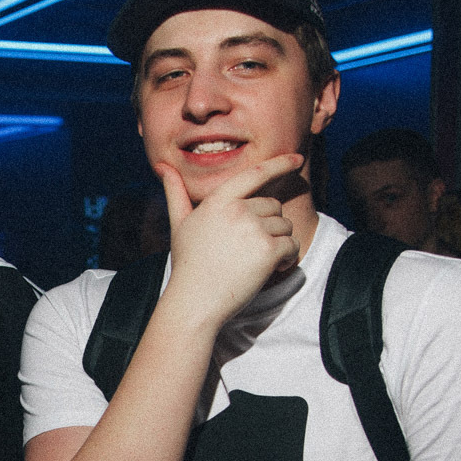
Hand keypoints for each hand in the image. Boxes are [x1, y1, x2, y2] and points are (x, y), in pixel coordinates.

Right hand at [156, 154, 303, 330]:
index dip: (279, 163)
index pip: (255, 173)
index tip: (297, 158)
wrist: (194, 302)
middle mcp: (237, 210)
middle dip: (268, 226)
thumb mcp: (179, 224)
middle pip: (273, 206)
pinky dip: (288, 258)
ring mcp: (253, 229)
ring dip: (279, 243)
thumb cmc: (187, 264)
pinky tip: (272, 269)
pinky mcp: (267, 250)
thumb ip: (175, 193)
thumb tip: (163, 166)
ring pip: (285, 226)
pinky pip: (292, 246)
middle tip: (249, 250)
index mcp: (218, 200)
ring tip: (257, 261)